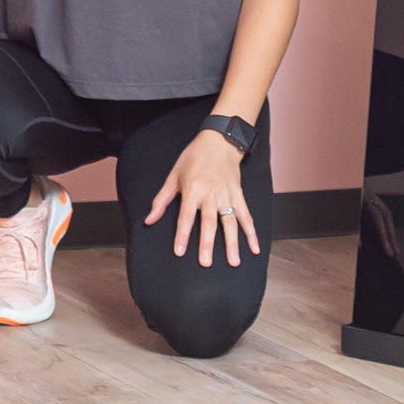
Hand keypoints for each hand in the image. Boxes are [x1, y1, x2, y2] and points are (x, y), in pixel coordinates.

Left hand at [146, 130, 260, 267]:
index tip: (180, 252)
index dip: (182, 234)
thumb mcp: (174, 176)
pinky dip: (252, 233)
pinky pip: (246, 216)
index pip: (186, 216)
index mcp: (193, 189)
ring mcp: (227, 195)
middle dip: (207, 244)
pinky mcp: (238, 195)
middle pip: (209, 222)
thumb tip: (149, 220)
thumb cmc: (193, 158)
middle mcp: (211, 194)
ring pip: (230, 222)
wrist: (220, 140)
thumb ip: (161, 200)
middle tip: (206, 263)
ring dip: (232, 243)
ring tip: (233, 262)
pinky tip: (254, 248)